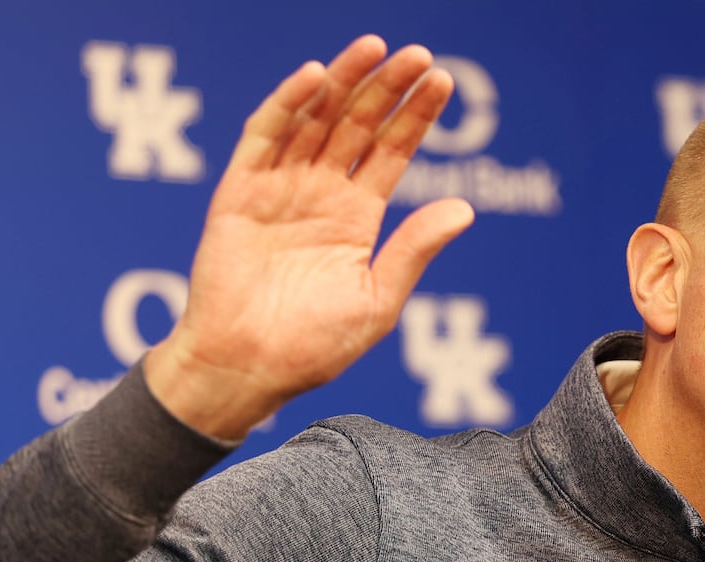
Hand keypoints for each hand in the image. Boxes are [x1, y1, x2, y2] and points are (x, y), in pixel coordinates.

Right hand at [145, 35, 474, 437]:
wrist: (248, 368)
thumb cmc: (313, 348)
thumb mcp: (377, 299)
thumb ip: (413, 250)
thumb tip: (465, 209)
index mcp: (355, 219)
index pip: (391, 153)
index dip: (415, 117)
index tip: (443, 82)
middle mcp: (319, 195)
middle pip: (357, 126)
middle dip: (386, 89)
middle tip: (419, 55)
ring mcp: (279, 189)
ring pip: (314, 120)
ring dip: (343, 82)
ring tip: (375, 49)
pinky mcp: (239, 193)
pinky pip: (264, 138)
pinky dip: (287, 104)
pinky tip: (316, 78)